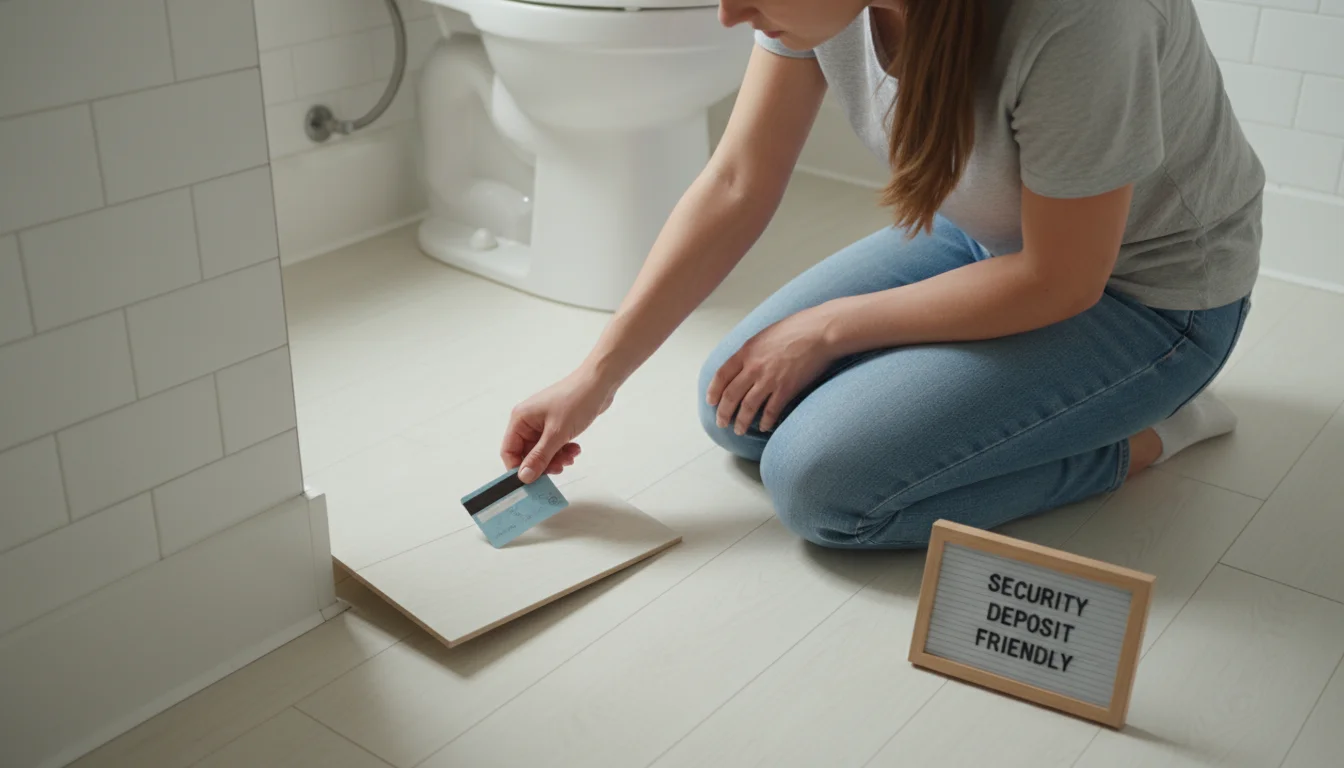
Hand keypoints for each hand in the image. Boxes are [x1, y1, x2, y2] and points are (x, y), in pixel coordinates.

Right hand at [502, 367, 616, 482]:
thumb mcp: (556, 433)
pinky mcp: (556, 424)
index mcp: (520, 419)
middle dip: (543, 464)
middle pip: (527, 454)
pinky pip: (554, 445)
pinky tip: (575, 449)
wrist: (599, 383)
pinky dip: (563, 450)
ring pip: (542, 452)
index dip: (518, 468)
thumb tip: (524, 477)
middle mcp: (528, 421)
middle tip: (559, 468)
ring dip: (556, 458)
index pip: (509, 451)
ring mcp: (542, 422)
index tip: (533, 480)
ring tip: (571, 456)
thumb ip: (539, 457)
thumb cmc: (576, 400)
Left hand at [707, 306, 837, 434]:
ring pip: (748, 407)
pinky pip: (771, 411)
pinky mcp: (786, 389)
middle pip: (731, 395)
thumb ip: (752, 351)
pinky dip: (766, 421)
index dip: (714, 391)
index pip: (721, 375)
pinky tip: (764, 427)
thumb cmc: (796, 328)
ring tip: (739, 430)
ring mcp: (769, 379)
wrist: (819, 331)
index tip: (711, 402)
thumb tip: (745, 364)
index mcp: (746, 351)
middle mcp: (754, 367)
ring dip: (741, 422)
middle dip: (724, 413)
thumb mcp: (765, 335)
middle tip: (722, 423)